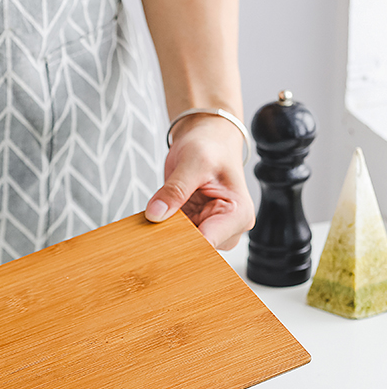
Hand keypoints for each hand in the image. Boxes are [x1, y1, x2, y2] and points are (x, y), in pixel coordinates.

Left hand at [144, 114, 254, 249]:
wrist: (208, 140)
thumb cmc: (210, 146)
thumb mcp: (193, 162)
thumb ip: (175, 190)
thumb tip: (155, 214)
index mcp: (238, 215)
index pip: (208, 242)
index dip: (181, 244)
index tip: (157, 242)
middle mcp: (228, 228)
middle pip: (195, 248)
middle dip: (171, 241)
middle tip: (149, 229)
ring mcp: (211, 229)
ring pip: (182, 245)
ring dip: (165, 236)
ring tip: (152, 219)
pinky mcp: (195, 226)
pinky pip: (175, 236)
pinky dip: (162, 230)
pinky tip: (153, 220)